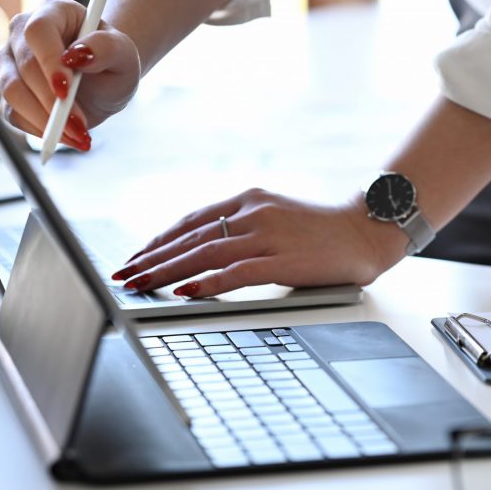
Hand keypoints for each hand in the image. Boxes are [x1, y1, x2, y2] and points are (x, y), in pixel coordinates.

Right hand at [0, 0, 139, 148]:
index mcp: (53, 12)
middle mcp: (23, 32)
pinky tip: (67, 136)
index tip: (66, 91)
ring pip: (12, 93)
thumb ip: (107, 48)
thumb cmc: (114, 61)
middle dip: (52, 102)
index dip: (49, 61)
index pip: (38, 32)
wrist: (105, 81)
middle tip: (81, 126)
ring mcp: (10, 61)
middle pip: (23, 67)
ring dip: (45, 121)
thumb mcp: (124, 54)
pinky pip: (14, 114)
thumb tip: (77, 55)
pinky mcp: (9, 91)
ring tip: (78, 135)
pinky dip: (40, 131)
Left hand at [111, 188, 407, 296]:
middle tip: (124, 275)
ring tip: (140, 284)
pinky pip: (235, 272)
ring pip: (204, 253)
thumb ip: (244, 229)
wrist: (366, 231)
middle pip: (190, 238)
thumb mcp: (277, 219)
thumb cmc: (323, 231)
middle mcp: (253, 213)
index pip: (191, 221)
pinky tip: (184, 291)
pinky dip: (207, 282)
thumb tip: (206, 253)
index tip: (136, 257)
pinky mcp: (282, 259)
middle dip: (152, 257)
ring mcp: (267, 235)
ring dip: (167, 270)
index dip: (159, 240)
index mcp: (249, 200)